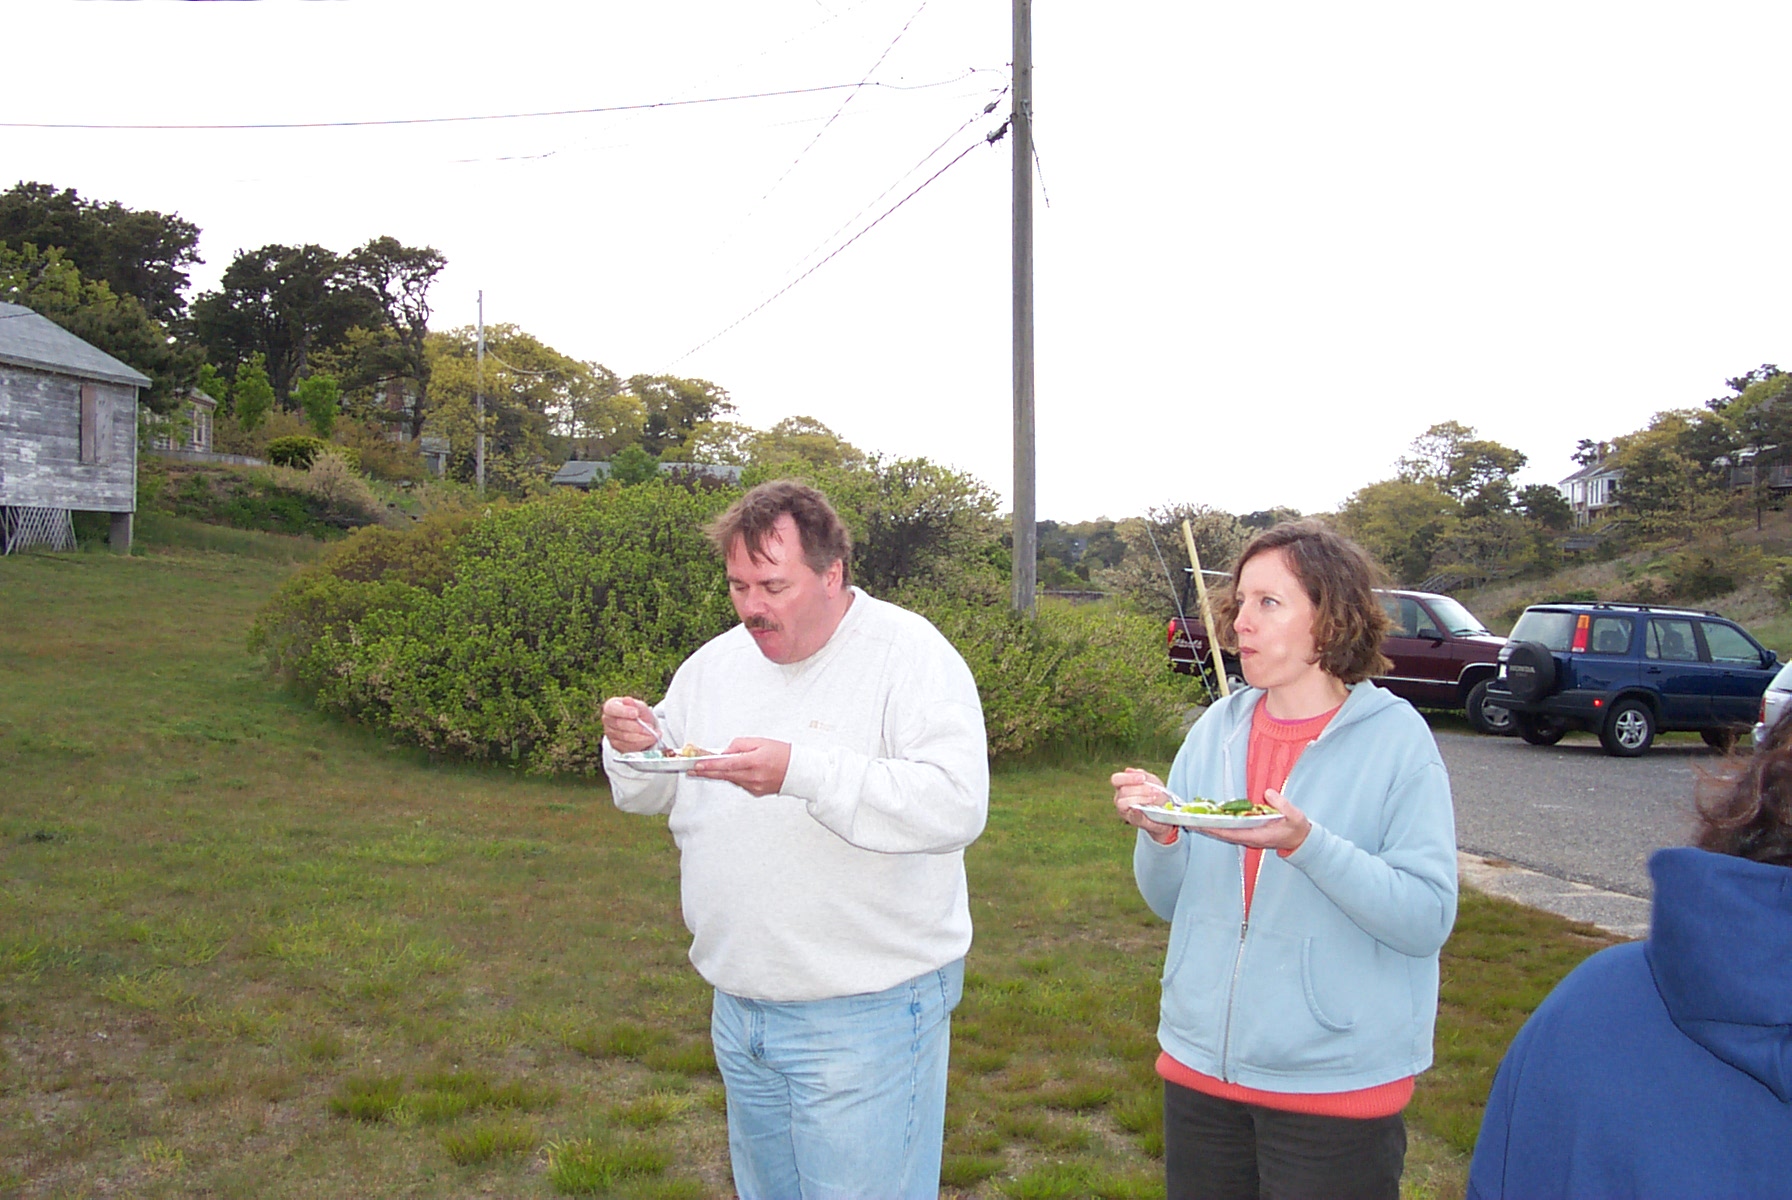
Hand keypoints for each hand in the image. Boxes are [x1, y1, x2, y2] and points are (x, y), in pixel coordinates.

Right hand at [601, 696, 660, 753]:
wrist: (642, 726)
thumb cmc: (639, 713)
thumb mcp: (639, 706)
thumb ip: (634, 704)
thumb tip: (627, 700)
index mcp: (610, 707)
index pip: (612, 709)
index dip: (624, 711)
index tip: (636, 713)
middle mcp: (607, 720)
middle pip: (619, 724)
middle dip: (637, 727)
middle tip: (650, 727)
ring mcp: (610, 734)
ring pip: (625, 737)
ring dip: (642, 737)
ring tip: (654, 734)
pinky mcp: (616, 745)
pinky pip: (628, 747)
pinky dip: (641, 744)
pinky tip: (650, 740)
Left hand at [689, 737, 790, 795]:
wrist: (799, 771)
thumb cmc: (782, 753)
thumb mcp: (760, 742)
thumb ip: (740, 745)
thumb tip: (725, 752)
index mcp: (754, 762)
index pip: (727, 764)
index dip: (710, 765)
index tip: (697, 764)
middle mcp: (753, 777)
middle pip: (724, 775)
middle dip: (706, 772)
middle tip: (692, 770)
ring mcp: (754, 787)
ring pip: (730, 780)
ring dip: (719, 774)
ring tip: (706, 769)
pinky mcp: (756, 792)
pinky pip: (739, 783)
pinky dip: (734, 777)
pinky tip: (733, 771)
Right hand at [1111, 768, 1178, 844]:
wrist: (1167, 811)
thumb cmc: (1156, 794)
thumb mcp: (1152, 781)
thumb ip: (1142, 775)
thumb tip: (1128, 770)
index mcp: (1122, 785)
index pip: (1116, 779)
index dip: (1127, 778)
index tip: (1142, 778)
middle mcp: (1120, 798)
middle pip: (1123, 791)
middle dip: (1140, 789)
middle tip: (1154, 790)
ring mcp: (1124, 810)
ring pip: (1124, 802)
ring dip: (1140, 799)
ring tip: (1153, 798)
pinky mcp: (1132, 820)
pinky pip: (1132, 815)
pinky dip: (1136, 812)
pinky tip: (1141, 809)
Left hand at [1197, 787, 1311, 852]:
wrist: (1300, 839)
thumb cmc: (1297, 828)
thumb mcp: (1296, 816)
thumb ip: (1283, 805)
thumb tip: (1268, 793)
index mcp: (1258, 835)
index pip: (1232, 833)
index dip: (1216, 829)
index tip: (1201, 825)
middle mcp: (1249, 838)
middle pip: (1223, 834)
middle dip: (1206, 828)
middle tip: (1187, 821)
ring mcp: (1247, 836)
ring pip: (1224, 832)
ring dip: (1209, 827)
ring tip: (1192, 819)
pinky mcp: (1248, 832)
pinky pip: (1229, 829)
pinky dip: (1218, 824)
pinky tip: (1208, 817)